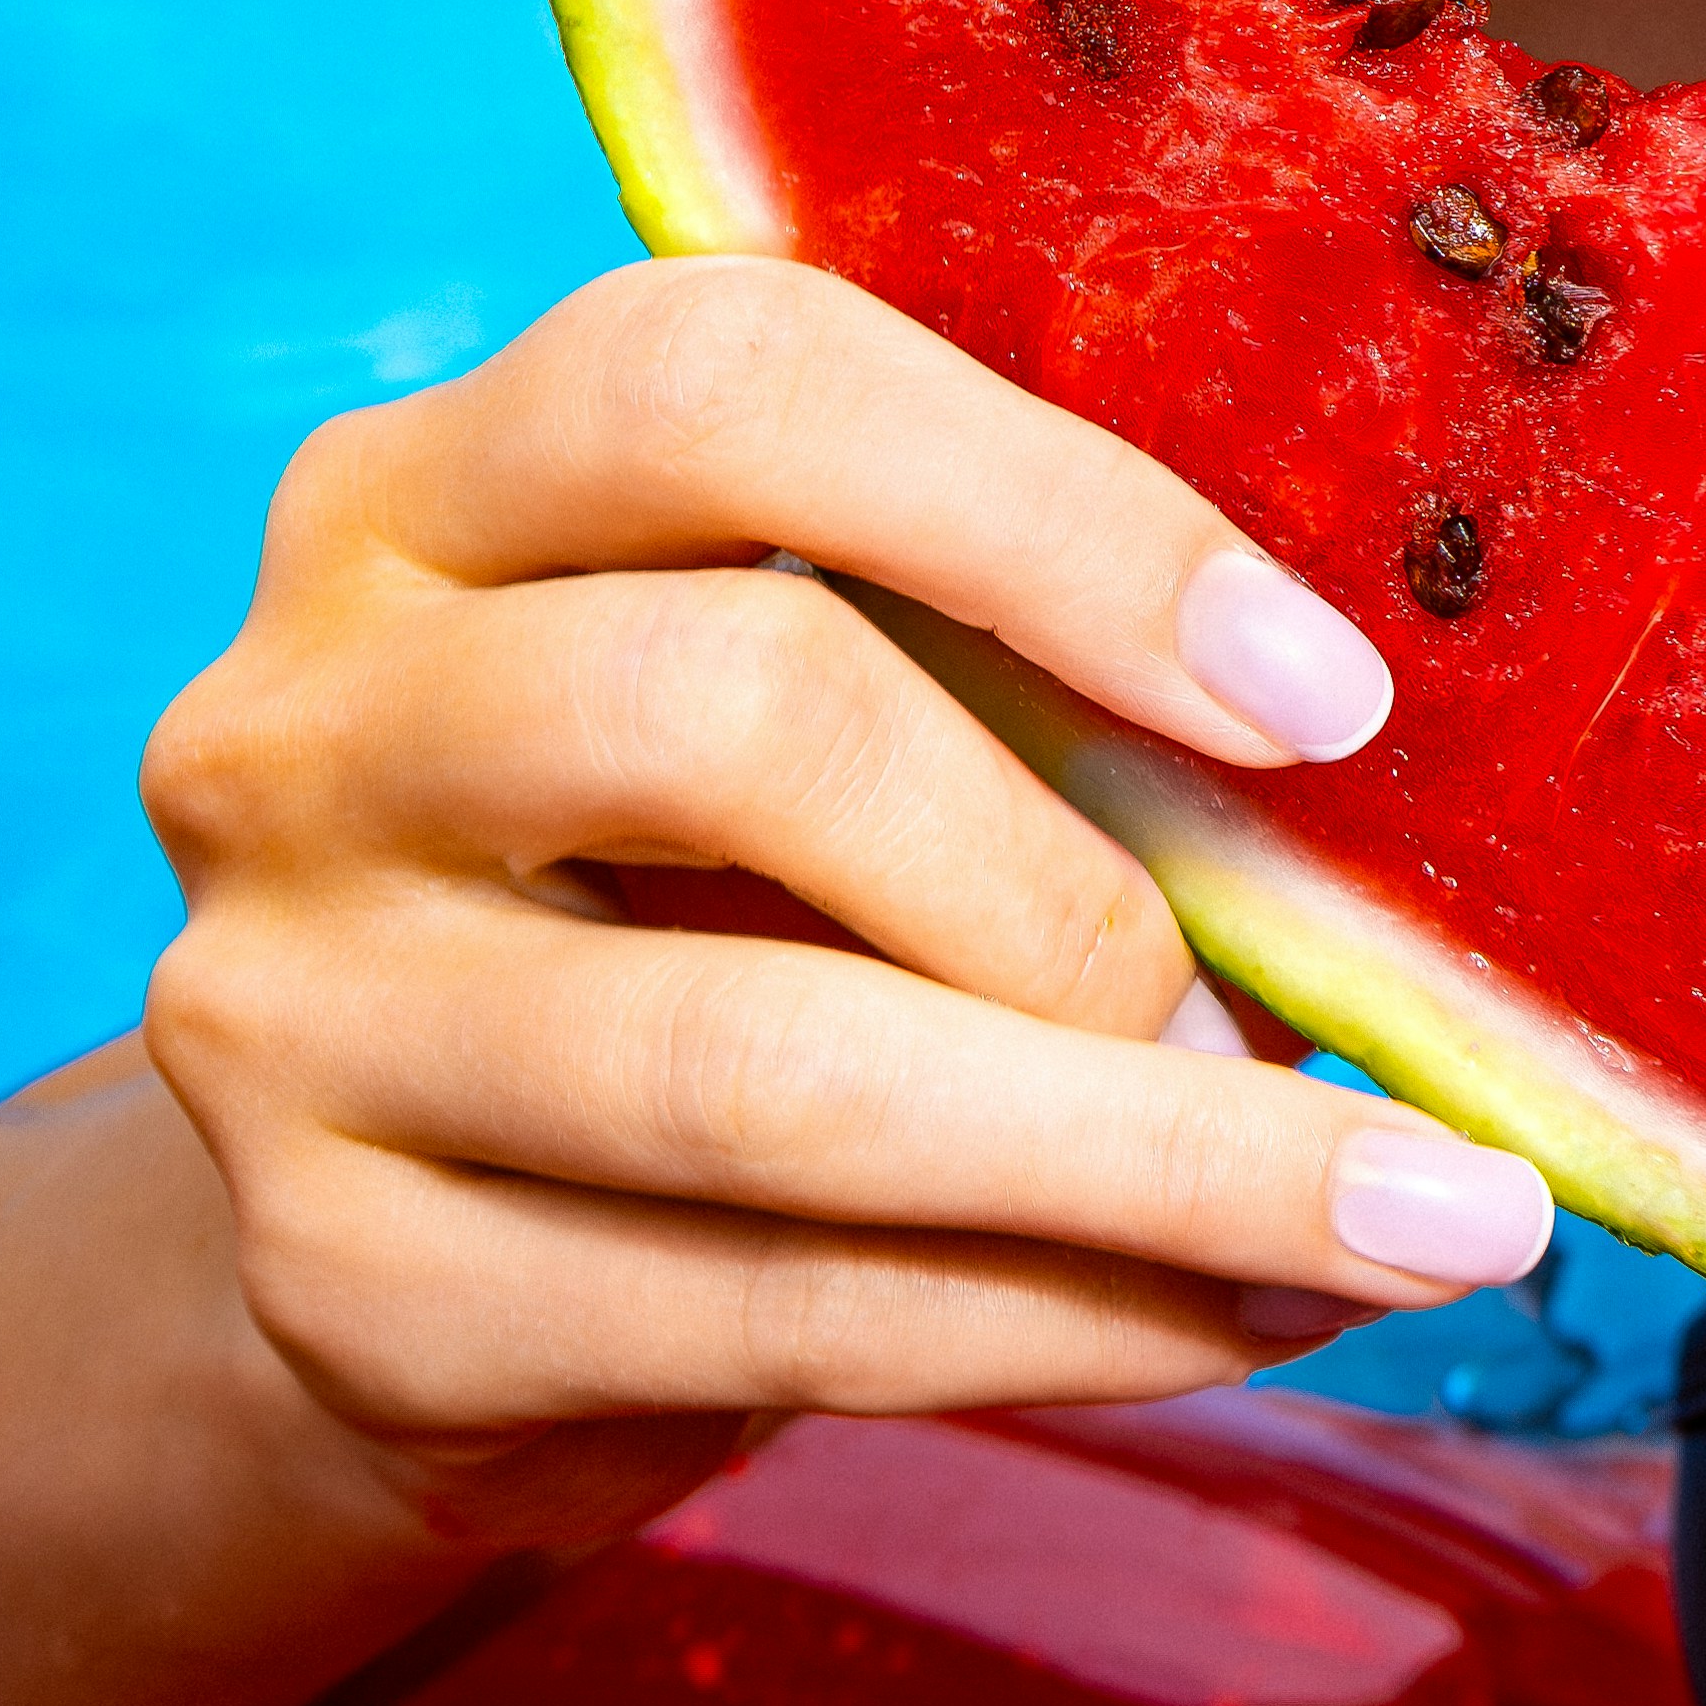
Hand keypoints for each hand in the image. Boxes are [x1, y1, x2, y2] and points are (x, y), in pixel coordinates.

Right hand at [139, 254, 1556, 1543]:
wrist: (397, 1227)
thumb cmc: (700, 897)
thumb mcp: (803, 709)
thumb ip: (1006, 683)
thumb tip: (1374, 784)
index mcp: (435, 486)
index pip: (730, 382)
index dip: (1058, 517)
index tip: (1329, 697)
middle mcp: (309, 718)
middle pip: (737, 711)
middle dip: (1084, 886)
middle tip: (1315, 1006)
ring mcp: (293, 1012)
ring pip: (768, 1072)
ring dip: (1154, 1162)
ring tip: (1412, 1222)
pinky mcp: (338, 1286)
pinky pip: (771, 1310)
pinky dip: (1070, 1322)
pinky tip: (1260, 1312)